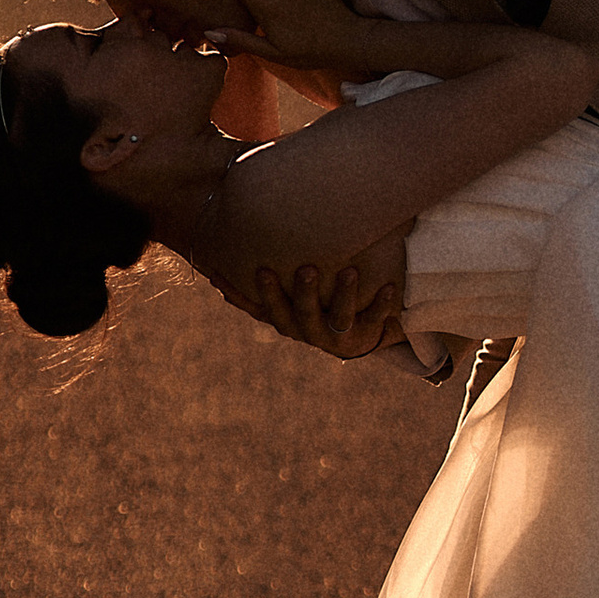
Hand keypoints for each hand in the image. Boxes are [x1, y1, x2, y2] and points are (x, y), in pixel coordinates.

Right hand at [234, 258, 403, 358]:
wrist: (351, 338)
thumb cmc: (309, 308)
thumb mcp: (281, 300)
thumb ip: (252, 284)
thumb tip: (208, 260)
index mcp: (284, 321)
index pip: (262, 309)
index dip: (250, 295)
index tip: (253, 270)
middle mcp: (307, 331)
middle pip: (300, 314)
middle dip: (302, 293)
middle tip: (306, 269)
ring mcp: (335, 335)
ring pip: (338, 317)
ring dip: (344, 294)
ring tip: (349, 271)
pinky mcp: (364, 334)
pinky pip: (374, 319)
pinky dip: (381, 304)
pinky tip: (390, 286)